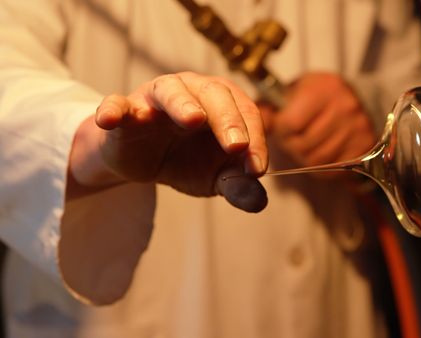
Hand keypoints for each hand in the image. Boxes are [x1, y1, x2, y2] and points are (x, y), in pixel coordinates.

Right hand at [68, 72, 267, 211]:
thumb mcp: (215, 177)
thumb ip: (237, 186)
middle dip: (229, 119)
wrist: (143, 162)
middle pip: (215, 94)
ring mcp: (157, 98)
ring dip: (183, 103)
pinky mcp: (125, 110)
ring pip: (172, 90)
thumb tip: (258, 202)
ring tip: (194, 119)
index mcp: (224, 103)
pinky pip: (117, 103)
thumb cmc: (188, 161)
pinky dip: (113, 109)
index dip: (256, 140)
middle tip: (237, 146)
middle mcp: (193, 90)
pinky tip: (110, 119)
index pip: (247, 113)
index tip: (256, 170)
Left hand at [264, 73, 375, 169]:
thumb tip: (253, 126)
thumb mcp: (294, 91)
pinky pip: (333, 169)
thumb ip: (270, 107)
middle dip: (293, 146)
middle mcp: (345, 106)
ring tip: (307, 145)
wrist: (360, 99)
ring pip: (317, 160)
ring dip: (306, 158)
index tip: (285, 127)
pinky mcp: (364, 147)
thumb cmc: (318, 96)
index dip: (282, 130)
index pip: (291, 124)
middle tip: (295, 139)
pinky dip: (322, 166)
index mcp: (325, 88)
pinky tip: (322, 151)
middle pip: (303, 145)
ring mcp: (358, 128)